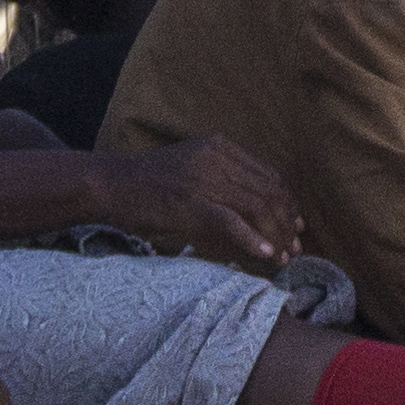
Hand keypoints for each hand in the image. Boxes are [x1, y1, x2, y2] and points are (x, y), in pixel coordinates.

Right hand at [105, 135, 301, 270]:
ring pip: (255, 208)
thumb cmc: (149, 184)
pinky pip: (231, 221)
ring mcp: (202, 178)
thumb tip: (256, 211)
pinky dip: (251, 239)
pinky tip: (263, 254)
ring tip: (281, 257)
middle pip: (268, 193)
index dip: (288, 204)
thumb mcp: (192, 168)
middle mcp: (215, 158)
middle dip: (286, 224)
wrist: (108, 184)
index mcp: (220, 147)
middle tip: (294, 249)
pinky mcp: (188, 201)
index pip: (270, 176)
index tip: (296, 227)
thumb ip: (223, 180)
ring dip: (273, 236)